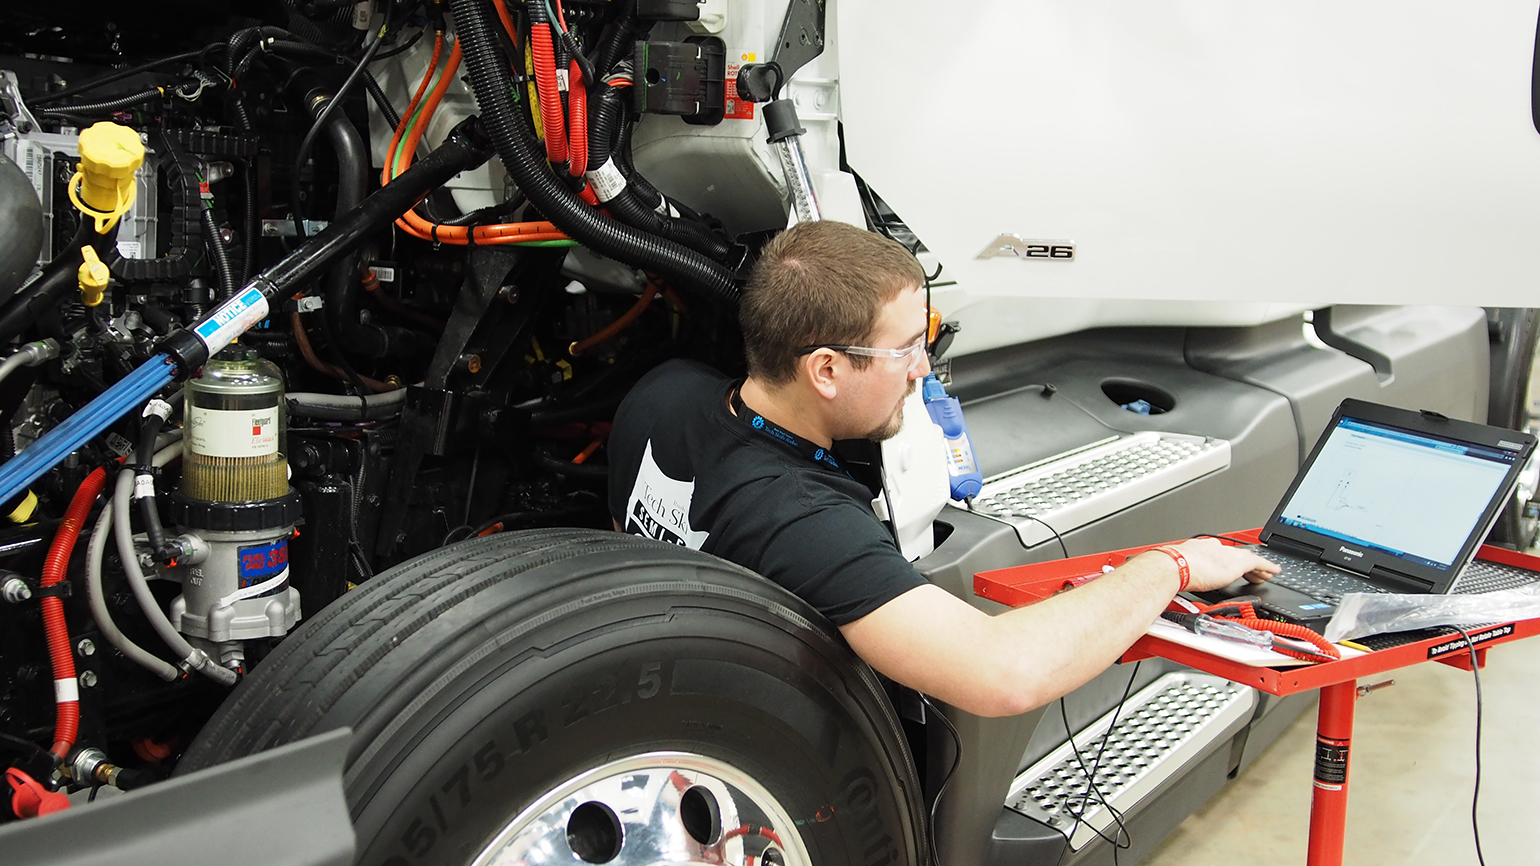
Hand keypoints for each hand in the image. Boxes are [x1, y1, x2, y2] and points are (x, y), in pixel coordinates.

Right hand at [1157, 538, 1278, 592]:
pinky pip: (1259, 564)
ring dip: (1257, 566)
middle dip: (1243, 562)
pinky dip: (1267, 567)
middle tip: (1249, 570)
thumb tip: (1173, 585)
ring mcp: (1226, 555)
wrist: (1174, 566)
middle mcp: (1214, 548)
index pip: (1217, 553)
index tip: (1224, 566)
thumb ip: (1181, 575)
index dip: (1224, 560)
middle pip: (1235, 555)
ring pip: (1248, 559)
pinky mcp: (1237, 563)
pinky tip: (1273, 572)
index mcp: (1198, 549)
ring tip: (1265, 573)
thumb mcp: (1175, 571)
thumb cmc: (1170, 570)